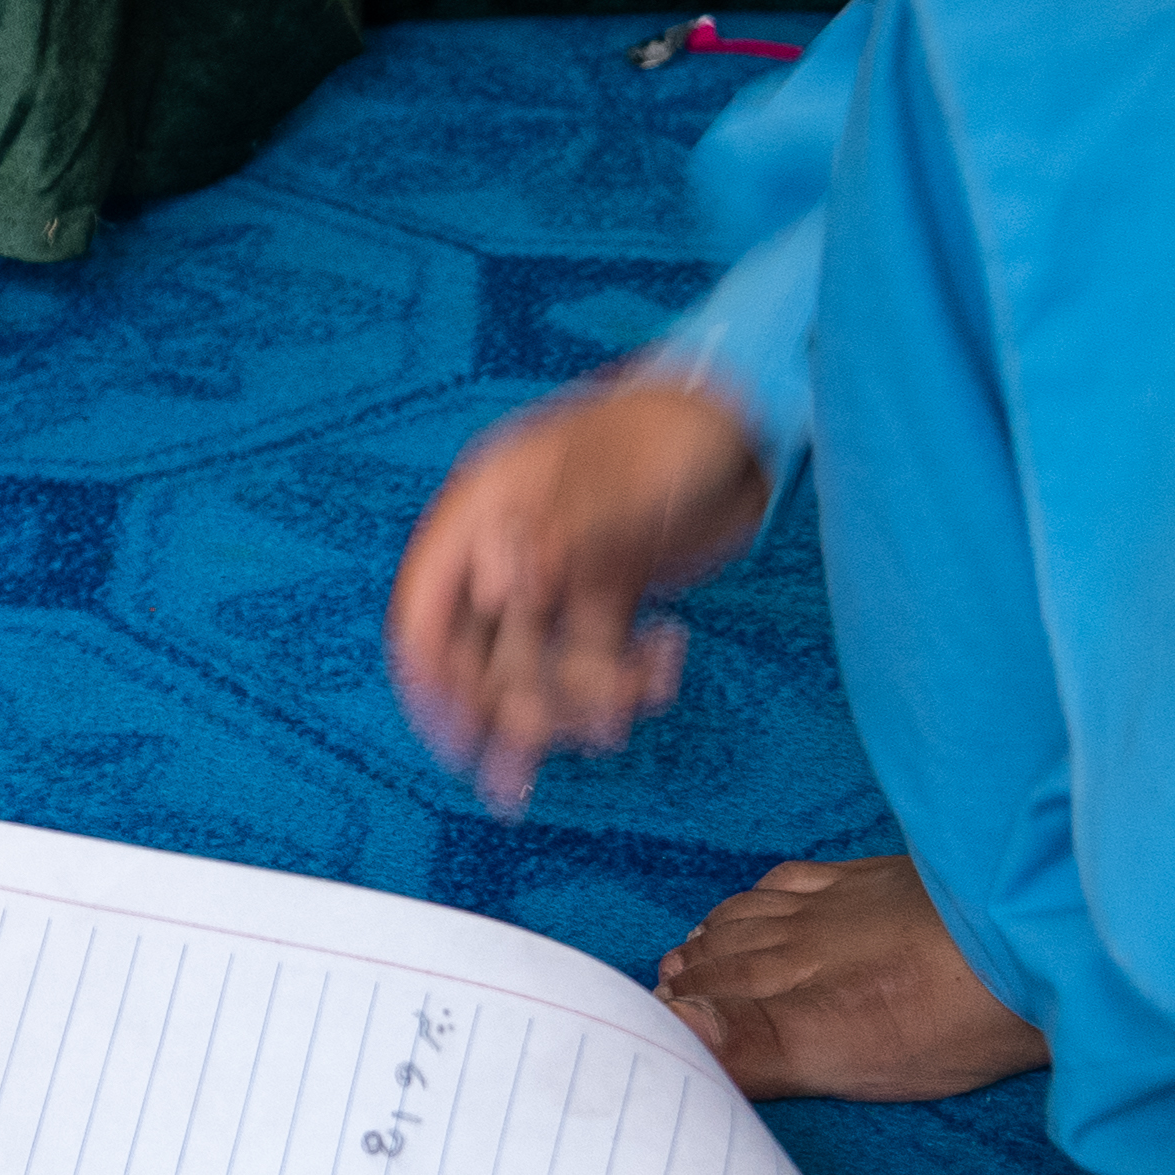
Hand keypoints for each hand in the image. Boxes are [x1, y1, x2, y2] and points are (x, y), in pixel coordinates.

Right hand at [385, 376, 771, 810]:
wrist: (747, 417)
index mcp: (486, 509)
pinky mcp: (608, 594)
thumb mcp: (613, 477)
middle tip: (535, 756)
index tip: (451, 733)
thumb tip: (498, 592)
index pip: (427, 605)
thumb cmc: (674, 427)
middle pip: (481, 651)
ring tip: (617, 721)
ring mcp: (560, 575)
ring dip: (575, 703)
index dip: (430, 673)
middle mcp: (513, 548)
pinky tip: (663, 669)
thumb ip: (556, 533)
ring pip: (541, 666)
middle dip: (508, 708)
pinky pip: (599, 660)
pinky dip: (628, 680)